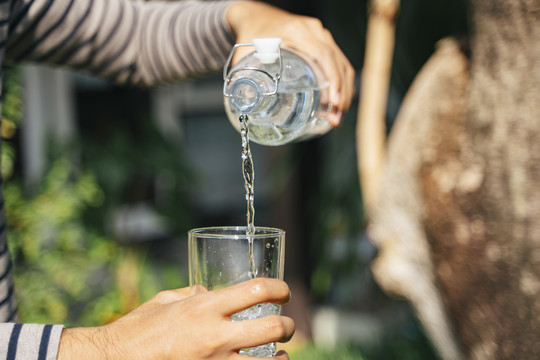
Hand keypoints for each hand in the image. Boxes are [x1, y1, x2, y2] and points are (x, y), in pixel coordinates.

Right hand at [58, 278, 294, 359]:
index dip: (279, 288)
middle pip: (272, 328)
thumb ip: (193, 294)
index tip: (284, 291)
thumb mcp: (165, 300)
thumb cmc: (138, 329)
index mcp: (204, 308)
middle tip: (287, 324)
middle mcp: (215, 336)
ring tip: (281, 353)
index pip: (257, 289)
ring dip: (282, 357)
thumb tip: (210, 292)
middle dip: (288, 326)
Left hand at [226, 1, 355, 126]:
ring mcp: (322, 36)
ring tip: (337, 116)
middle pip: (338, 63)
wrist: (256, 17)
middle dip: (340, 94)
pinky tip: (338, 103)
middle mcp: (314, 31)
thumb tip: (247, 104)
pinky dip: (342, 85)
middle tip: (335, 118)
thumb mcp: (246, 54)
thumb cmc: (251, 35)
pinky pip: (340, 64)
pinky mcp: (325, 43)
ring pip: (343, 65)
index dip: (332, 80)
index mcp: (297, 31)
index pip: (323, 55)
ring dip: (344, 92)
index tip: (332, 102)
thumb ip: (245, 77)